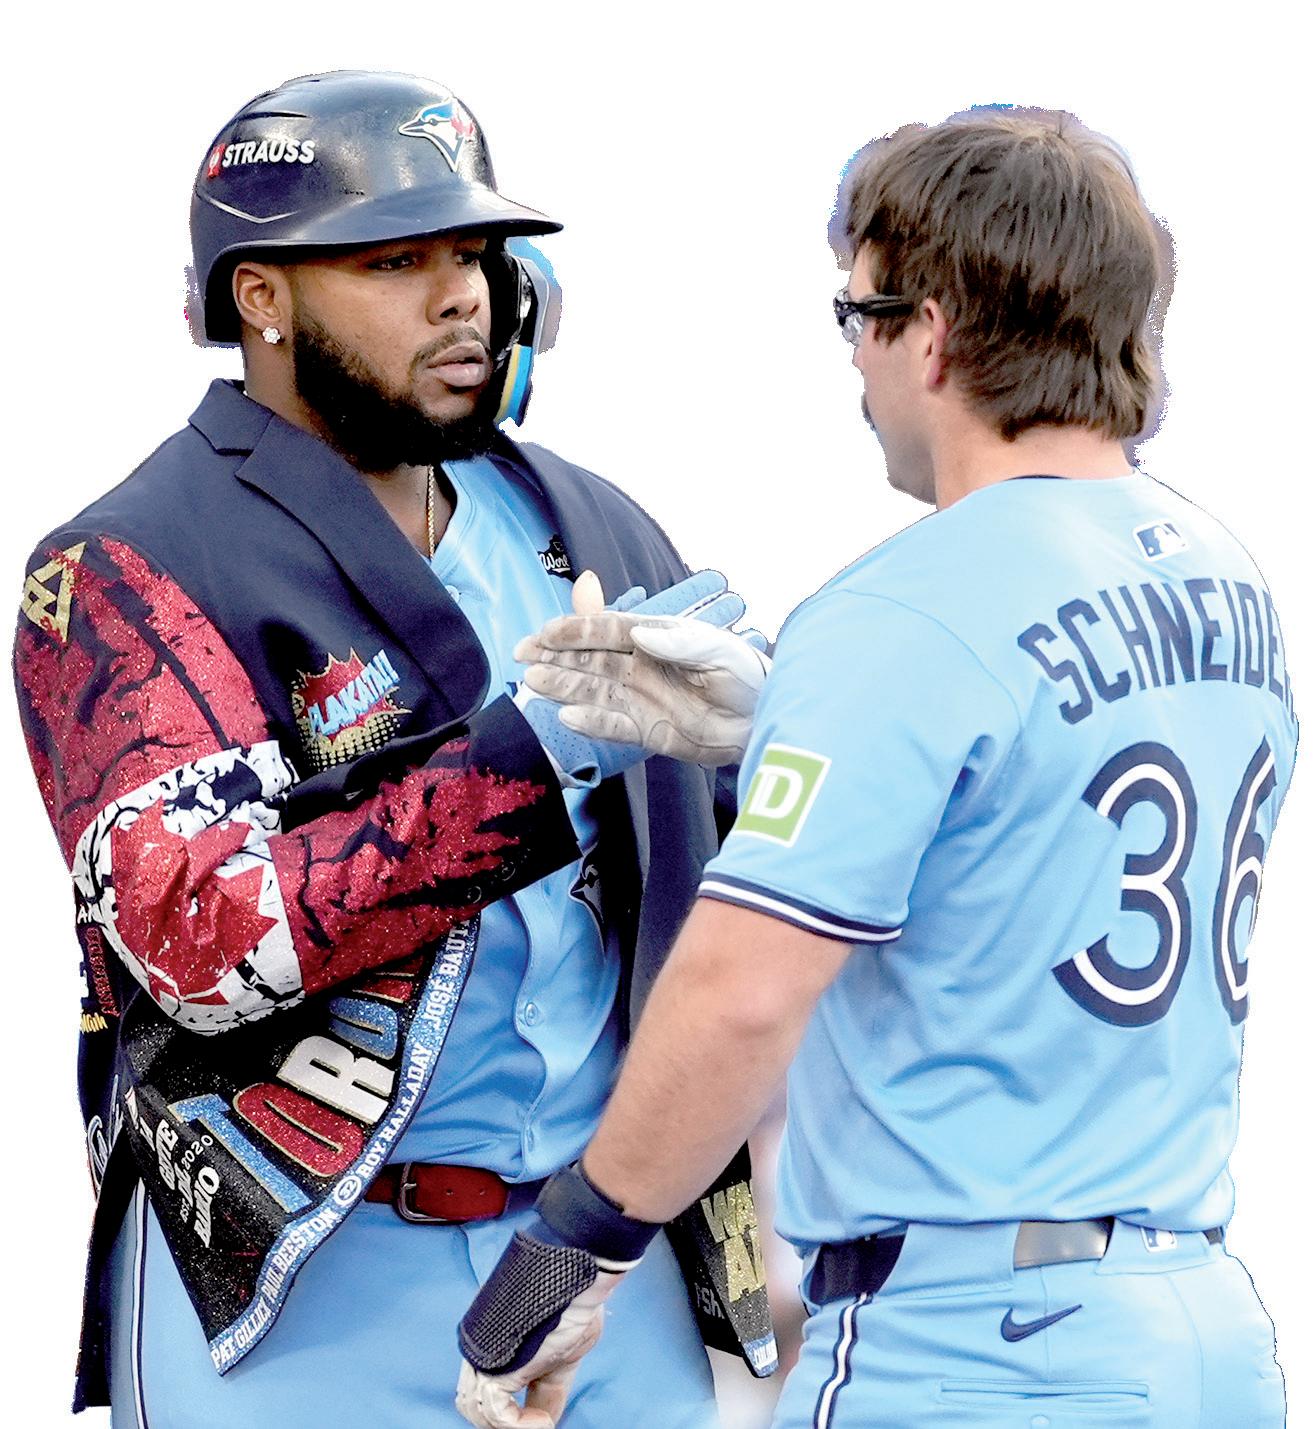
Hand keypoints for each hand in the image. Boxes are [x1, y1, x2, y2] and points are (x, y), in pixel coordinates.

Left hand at [455, 1246, 624, 1427]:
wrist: (576, 1280)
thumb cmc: (577, 1304)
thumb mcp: (567, 1353)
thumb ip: (549, 1381)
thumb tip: (546, 1415)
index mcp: (504, 1348)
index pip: (495, 1394)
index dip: (520, 1418)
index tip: (545, 1423)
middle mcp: (487, 1351)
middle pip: (478, 1403)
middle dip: (509, 1420)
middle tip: (541, 1422)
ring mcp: (486, 1356)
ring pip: (481, 1411)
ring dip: (516, 1425)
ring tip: (543, 1422)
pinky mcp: (492, 1363)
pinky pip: (496, 1413)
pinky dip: (520, 1425)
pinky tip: (543, 1422)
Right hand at [516, 569, 751, 782]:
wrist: (762, 720)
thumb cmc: (745, 676)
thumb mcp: (718, 652)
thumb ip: (680, 642)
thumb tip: (641, 633)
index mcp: (656, 638)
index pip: (608, 630)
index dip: (577, 629)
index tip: (547, 632)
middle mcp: (641, 666)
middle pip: (589, 659)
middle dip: (555, 655)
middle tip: (522, 654)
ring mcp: (640, 698)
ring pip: (593, 690)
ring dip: (563, 686)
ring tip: (533, 683)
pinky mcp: (646, 730)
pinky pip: (612, 725)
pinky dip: (590, 722)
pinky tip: (567, 716)